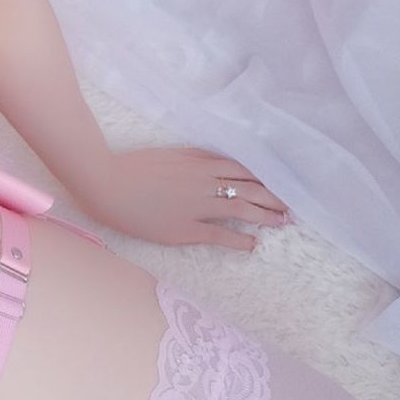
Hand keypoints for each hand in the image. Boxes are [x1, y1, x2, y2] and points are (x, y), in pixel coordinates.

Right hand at [76, 144, 292, 250]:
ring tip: (282, 223)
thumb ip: (196, 157)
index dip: (265, 178)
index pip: (244, 169)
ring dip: (265, 217)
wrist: (108, 184)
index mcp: (201, 163)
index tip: (281, 184)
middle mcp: (205, 183)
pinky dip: (239, 241)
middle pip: (249, 188)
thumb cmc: (134, 167)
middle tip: (291, 208)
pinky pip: (219, 235)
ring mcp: (197, 207)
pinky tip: (253, 245)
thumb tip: (218, 161)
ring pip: (241, 209)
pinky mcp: (185, 229)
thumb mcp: (171, 154)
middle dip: (274, 198)